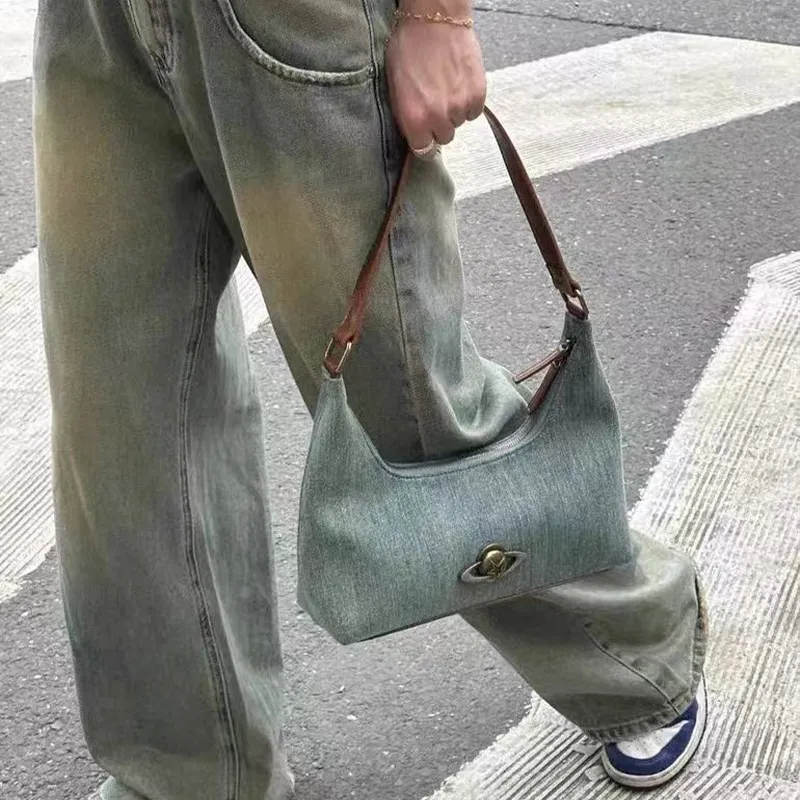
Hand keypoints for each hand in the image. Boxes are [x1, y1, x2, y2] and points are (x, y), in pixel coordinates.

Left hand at [386, 3, 485, 157]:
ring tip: (446, 88)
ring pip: (459, 124)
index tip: (424, 134)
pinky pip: (474, 112)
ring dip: (454, 112)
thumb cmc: (409, 46)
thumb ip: (406, 115)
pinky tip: (459, 84)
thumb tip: (415, 133)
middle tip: (435, 103)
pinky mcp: (477, 94)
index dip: (424, 141)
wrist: (434, 18)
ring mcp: (460, 107)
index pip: (423, 151)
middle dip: (439, 125)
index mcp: (414, 119)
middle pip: (444, 138)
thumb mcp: (395, 86)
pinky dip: (468, 103)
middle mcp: (438, 118)